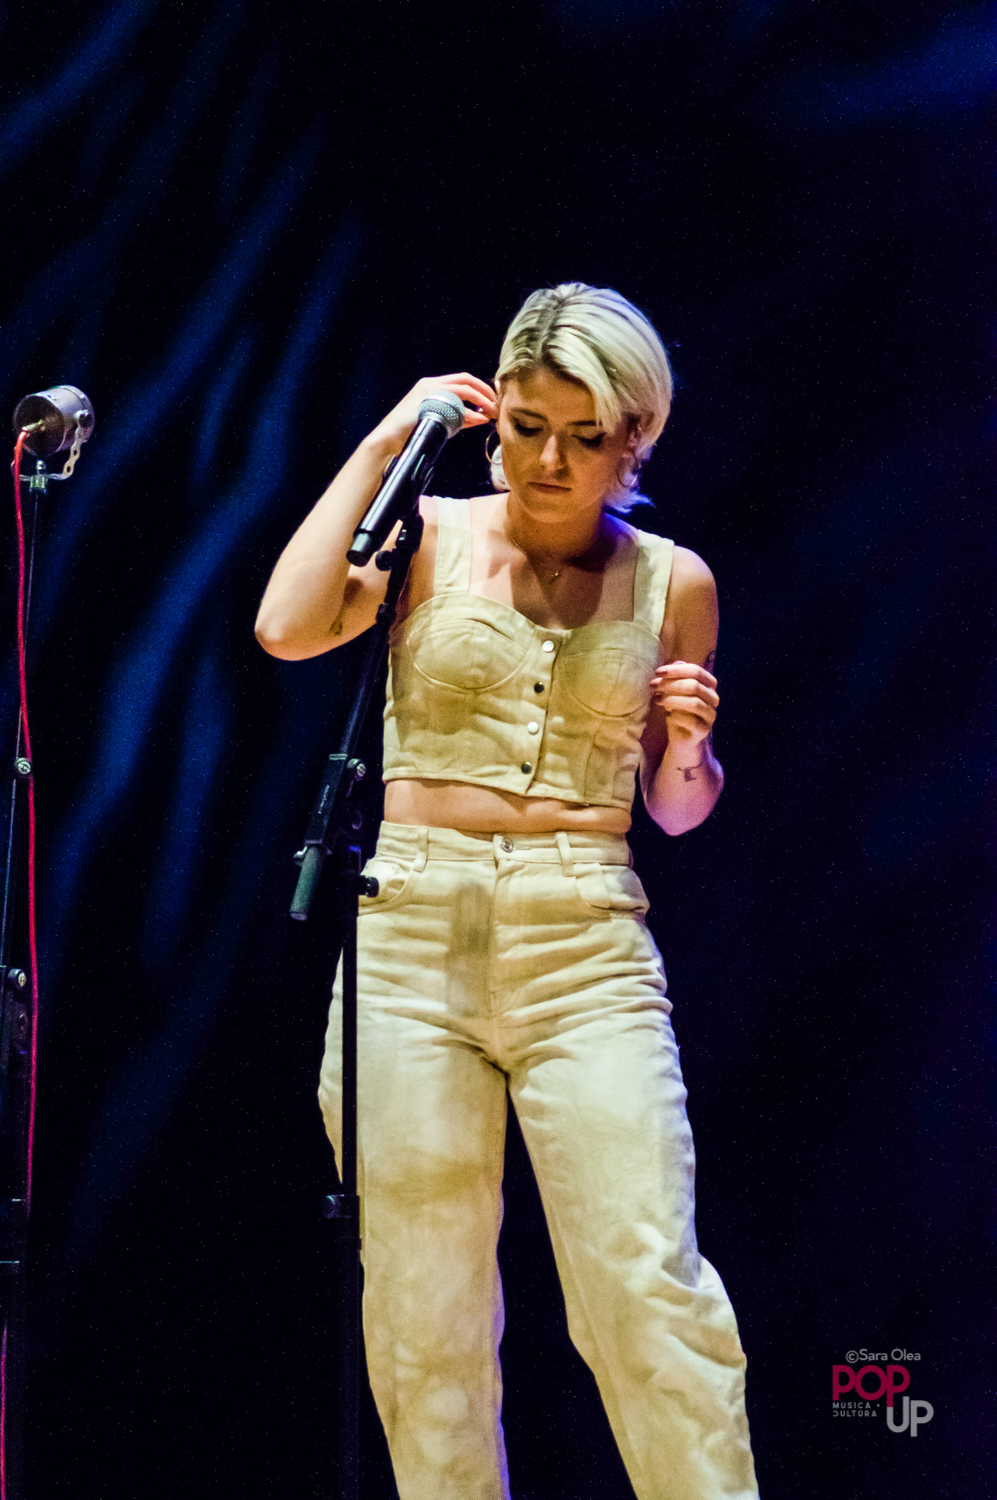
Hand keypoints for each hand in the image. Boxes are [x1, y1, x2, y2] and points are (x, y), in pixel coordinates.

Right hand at [368, 373, 497, 455]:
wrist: (389, 440)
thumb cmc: (412, 433)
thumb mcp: (439, 422)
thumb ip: (459, 418)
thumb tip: (481, 417)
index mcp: (432, 385)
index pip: (462, 380)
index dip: (480, 387)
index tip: (492, 399)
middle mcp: (431, 383)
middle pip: (465, 379)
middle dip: (484, 391)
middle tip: (496, 404)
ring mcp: (428, 391)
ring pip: (463, 389)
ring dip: (481, 400)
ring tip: (492, 412)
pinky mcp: (427, 402)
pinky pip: (455, 405)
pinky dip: (470, 412)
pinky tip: (480, 419)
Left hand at [649, 660, 718, 756]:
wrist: (680, 737)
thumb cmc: (677, 710)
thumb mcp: (674, 692)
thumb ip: (676, 678)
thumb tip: (673, 664)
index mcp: (708, 684)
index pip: (696, 671)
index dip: (676, 670)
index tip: (657, 672)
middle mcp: (713, 698)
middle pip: (694, 686)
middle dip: (670, 684)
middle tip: (652, 686)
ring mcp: (710, 715)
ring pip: (694, 703)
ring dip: (672, 699)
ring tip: (657, 699)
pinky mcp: (704, 730)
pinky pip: (692, 721)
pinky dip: (677, 716)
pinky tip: (667, 715)